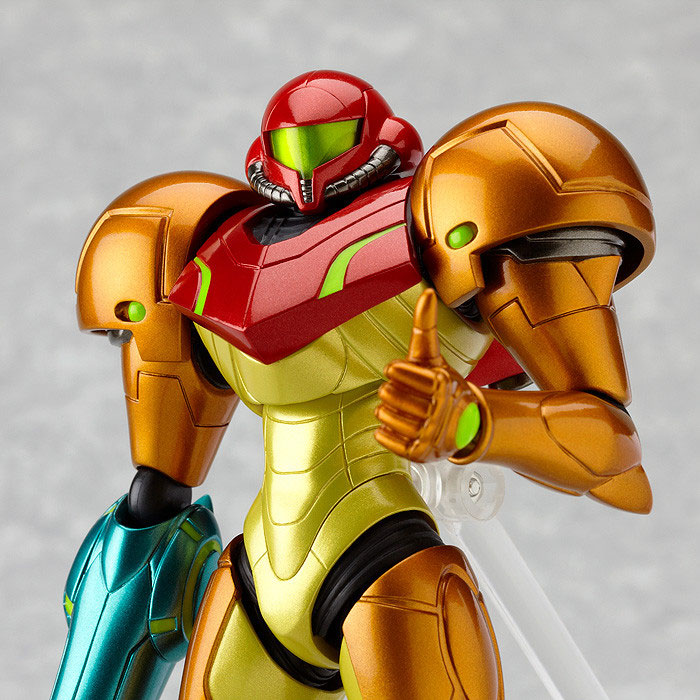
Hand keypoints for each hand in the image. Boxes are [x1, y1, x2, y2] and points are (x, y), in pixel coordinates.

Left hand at [375, 288, 486, 462]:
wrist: (466, 425)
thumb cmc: (442, 385)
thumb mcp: (434, 356)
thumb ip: (426, 326)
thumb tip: (426, 291)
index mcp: (443, 383)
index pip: (397, 371)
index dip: (394, 371)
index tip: (396, 371)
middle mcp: (439, 411)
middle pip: (388, 394)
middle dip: (390, 391)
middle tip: (400, 393)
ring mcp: (431, 435)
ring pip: (385, 417)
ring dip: (385, 411)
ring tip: (397, 408)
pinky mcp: (422, 455)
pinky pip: (388, 442)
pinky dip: (384, 433)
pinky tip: (391, 426)